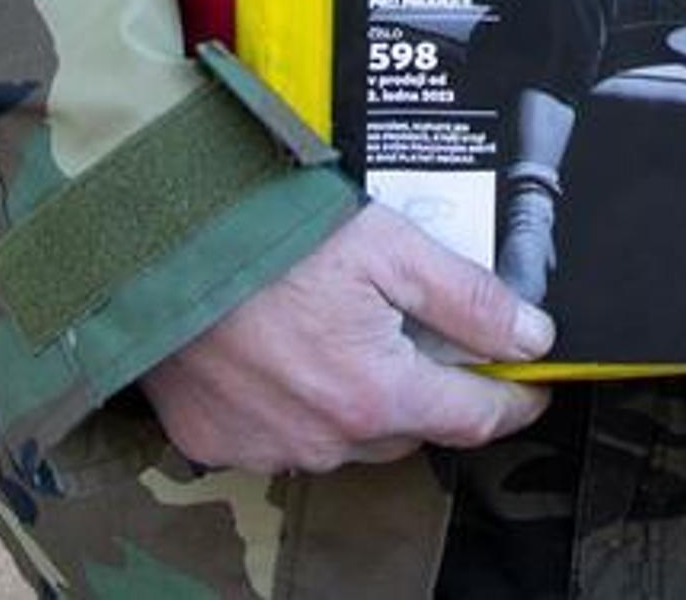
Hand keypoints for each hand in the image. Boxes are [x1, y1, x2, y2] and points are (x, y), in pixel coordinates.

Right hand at [139, 205, 554, 472]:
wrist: (153, 249)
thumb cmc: (268, 239)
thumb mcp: (387, 246)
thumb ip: (467, 297)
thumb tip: (532, 336)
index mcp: (376, 395)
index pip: (474, 418)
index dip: (512, 399)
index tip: (530, 384)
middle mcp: (327, 440)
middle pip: (408, 425)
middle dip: (425, 384)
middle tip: (414, 325)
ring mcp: (270, 447)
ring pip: (346, 435)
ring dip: (357, 395)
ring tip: (336, 326)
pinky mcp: (219, 443)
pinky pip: (282, 434)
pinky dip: (294, 402)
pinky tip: (280, 348)